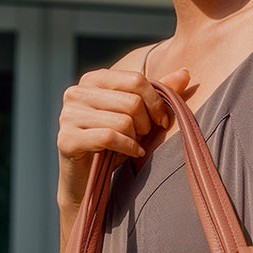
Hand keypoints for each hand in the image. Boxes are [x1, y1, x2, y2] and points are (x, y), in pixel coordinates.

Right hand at [57, 66, 189, 216]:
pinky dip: (128, 148)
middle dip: (146, 124)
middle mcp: (76, 93)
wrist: (89, 180)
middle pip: (131, 102)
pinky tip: (133, 153)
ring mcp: (67, 115)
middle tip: (143, 137)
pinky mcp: (66, 139)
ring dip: (136, 138)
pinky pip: (110, 137)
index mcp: (93, 79)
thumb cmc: (115, 144)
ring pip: (123, 121)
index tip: (163, 121)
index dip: (156, 102)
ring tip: (133, 145)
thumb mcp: (139, 116)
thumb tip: (186, 72)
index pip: (136, 80)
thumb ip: (159, 93)